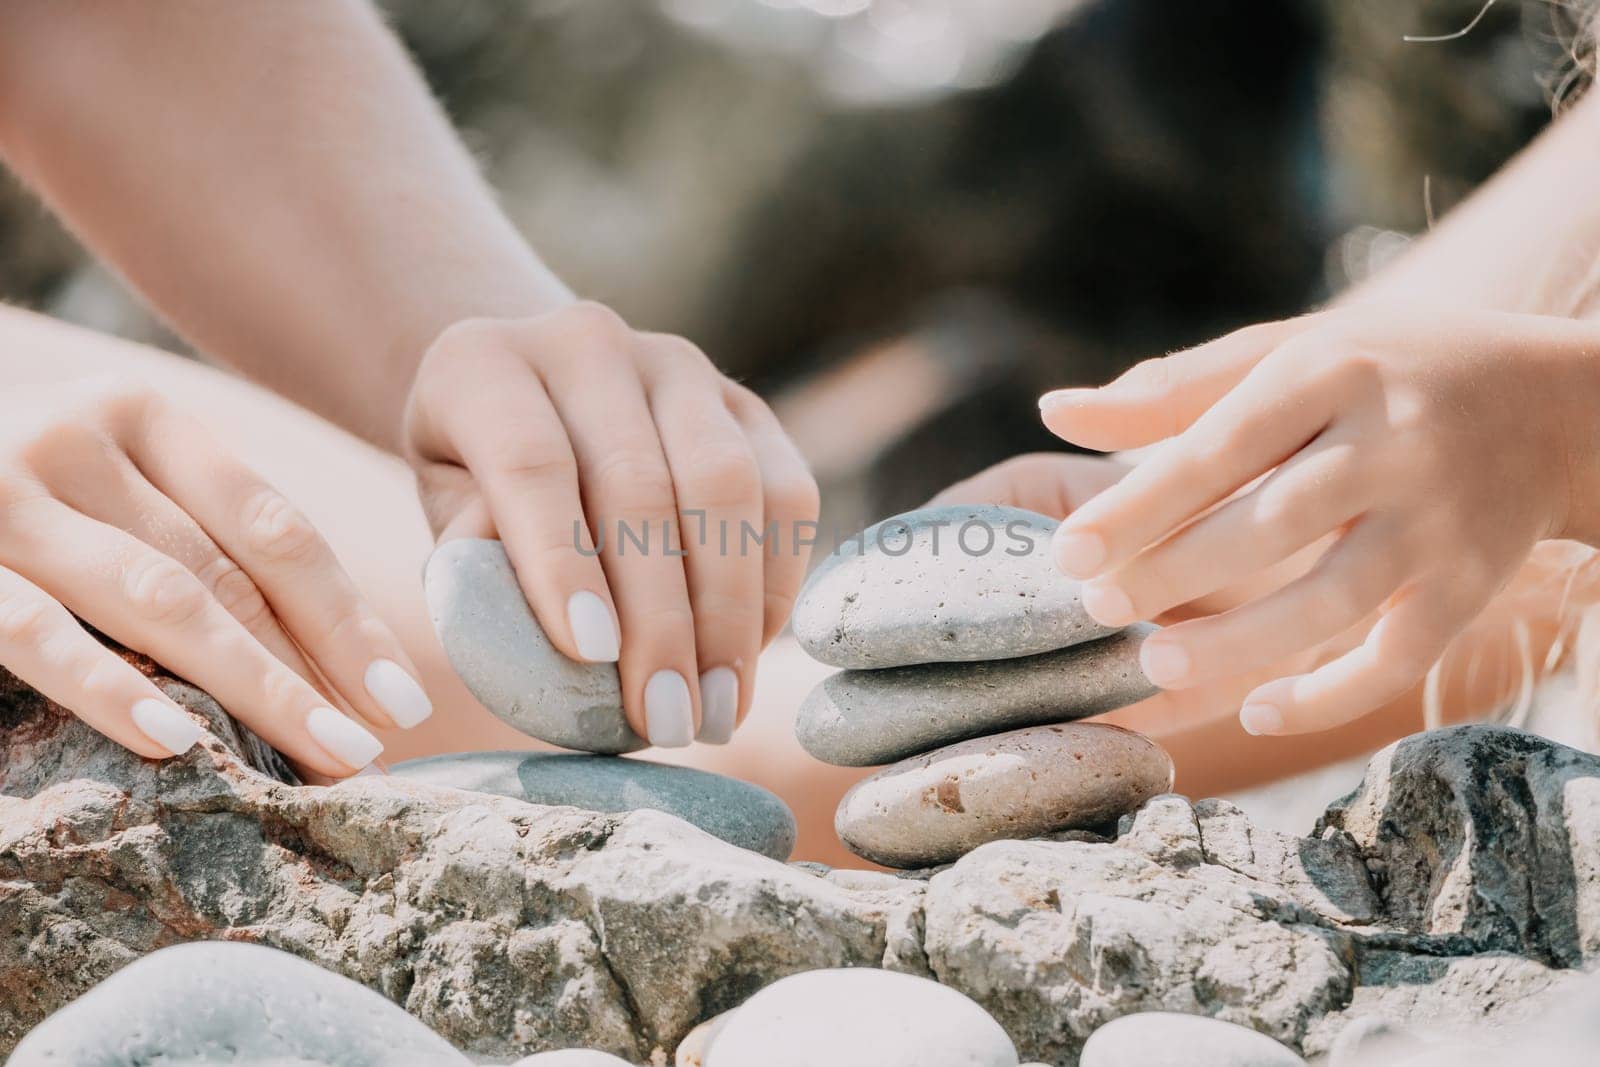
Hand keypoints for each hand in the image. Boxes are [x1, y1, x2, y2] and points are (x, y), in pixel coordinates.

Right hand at [0, 379, 429, 775]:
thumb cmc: (26, 501)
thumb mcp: (111, 488)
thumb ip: (194, 536)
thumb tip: (330, 654)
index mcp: (142, 415)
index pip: (273, 525)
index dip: (343, 615)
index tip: (399, 694)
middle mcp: (78, 438)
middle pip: (230, 571)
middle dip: (313, 667)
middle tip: (377, 747)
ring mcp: (3, 492)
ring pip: (161, 599)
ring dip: (254, 688)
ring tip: (324, 757)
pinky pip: (34, 632)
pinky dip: (110, 687)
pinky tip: (180, 741)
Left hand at [403, 303, 819, 747]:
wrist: (529, 400)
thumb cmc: (473, 483)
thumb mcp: (444, 517)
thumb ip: (480, 566)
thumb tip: (557, 645)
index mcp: (483, 364)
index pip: (531, 461)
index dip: (563, 562)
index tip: (590, 658)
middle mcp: (586, 342)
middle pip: (639, 482)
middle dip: (661, 617)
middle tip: (666, 720)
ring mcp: (677, 365)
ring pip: (727, 482)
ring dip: (731, 611)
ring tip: (718, 708)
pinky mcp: (746, 403)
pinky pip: (786, 490)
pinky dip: (774, 583)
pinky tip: (747, 655)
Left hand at [1038, 308, 1599, 736]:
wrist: (1561, 406)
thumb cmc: (1386, 371)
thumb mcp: (1290, 350)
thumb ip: (1173, 388)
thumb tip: (1052, 412)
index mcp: (1334, 369)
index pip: (1221, 445)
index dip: (1139, 505)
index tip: (1067, 553)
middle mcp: (1394, 441)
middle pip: (1272, 523)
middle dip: (1174, 573)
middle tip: (1095, 610)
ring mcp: (1440, 520)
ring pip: (1332, 599)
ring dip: (1239, 642)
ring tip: (1154, 665)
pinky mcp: (1471, 586)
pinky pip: (1398, 656)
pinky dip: (1327, 694)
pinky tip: (1256, 711)